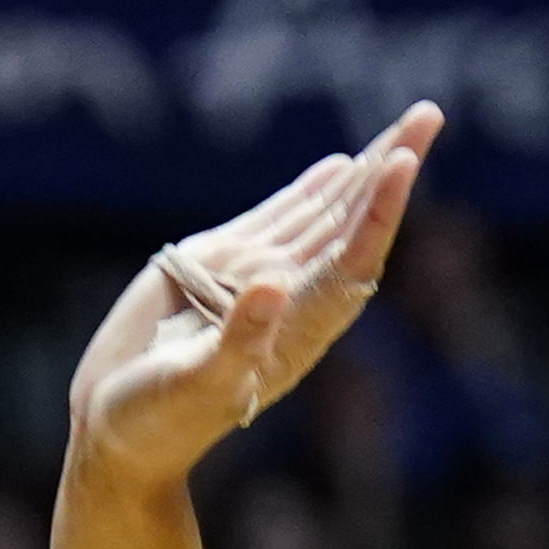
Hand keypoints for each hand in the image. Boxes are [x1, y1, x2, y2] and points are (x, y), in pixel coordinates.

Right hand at [66, 104, 441, 483]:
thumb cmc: (158, 424)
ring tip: (405, 126)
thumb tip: (272, 286)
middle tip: (428, 114)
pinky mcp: (219, 266)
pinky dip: (310, 190)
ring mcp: (257, 278)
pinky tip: (340, 166)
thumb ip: (237, 343)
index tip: (404, 161)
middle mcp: (289, 298)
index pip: (351, 259)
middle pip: (351, 222)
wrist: (119, 434)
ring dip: (362, 170)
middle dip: (390, 168)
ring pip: (322, 213)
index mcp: (296, 328)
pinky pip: (278, 219)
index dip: (380, 210)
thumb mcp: (195, 387)